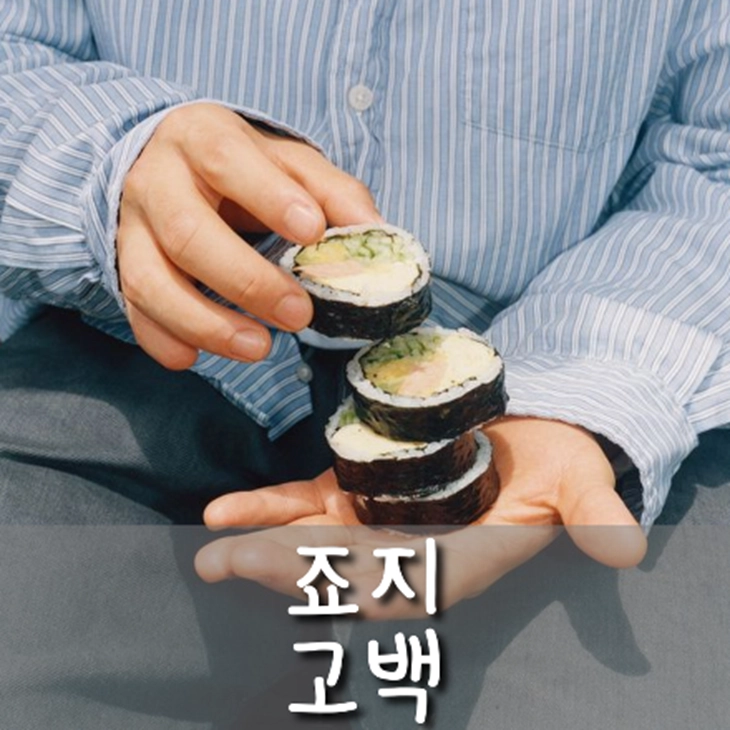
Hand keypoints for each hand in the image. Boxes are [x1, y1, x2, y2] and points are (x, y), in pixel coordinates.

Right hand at [118, 102, 382, 368]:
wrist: (166, 163)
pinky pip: (133, 309)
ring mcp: (131, 228)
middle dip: (246, 280)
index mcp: (202, 139)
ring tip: (258, 348)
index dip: (269, 197)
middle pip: (187, 232)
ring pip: (150, 280)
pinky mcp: (122, 267)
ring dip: (204, 322)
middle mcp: (156, 181)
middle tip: (299, 314)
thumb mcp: (285, 162)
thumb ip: (330, 189)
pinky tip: (193, 357)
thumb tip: (372, 227)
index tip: (312, 232)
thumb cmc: (238, 166)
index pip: (228, 160)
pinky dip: (161, 339)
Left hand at [195, 417, 646, 617]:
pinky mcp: (357, 493)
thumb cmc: (557, 459)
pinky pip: (305, 509)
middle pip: (342, 572)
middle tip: (226, 565)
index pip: (402, 586)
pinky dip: (267, 511)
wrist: (528, 436)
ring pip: (314, 545)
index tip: (305, 580)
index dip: (354, 586)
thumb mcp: (579, 480)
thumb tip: (625, 546)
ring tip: (212, 550)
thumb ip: (593, 511)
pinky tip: (224, 511)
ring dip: (262, 549)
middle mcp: (409, 551)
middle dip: (285, 572)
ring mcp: (376, 523)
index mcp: (459, 558)